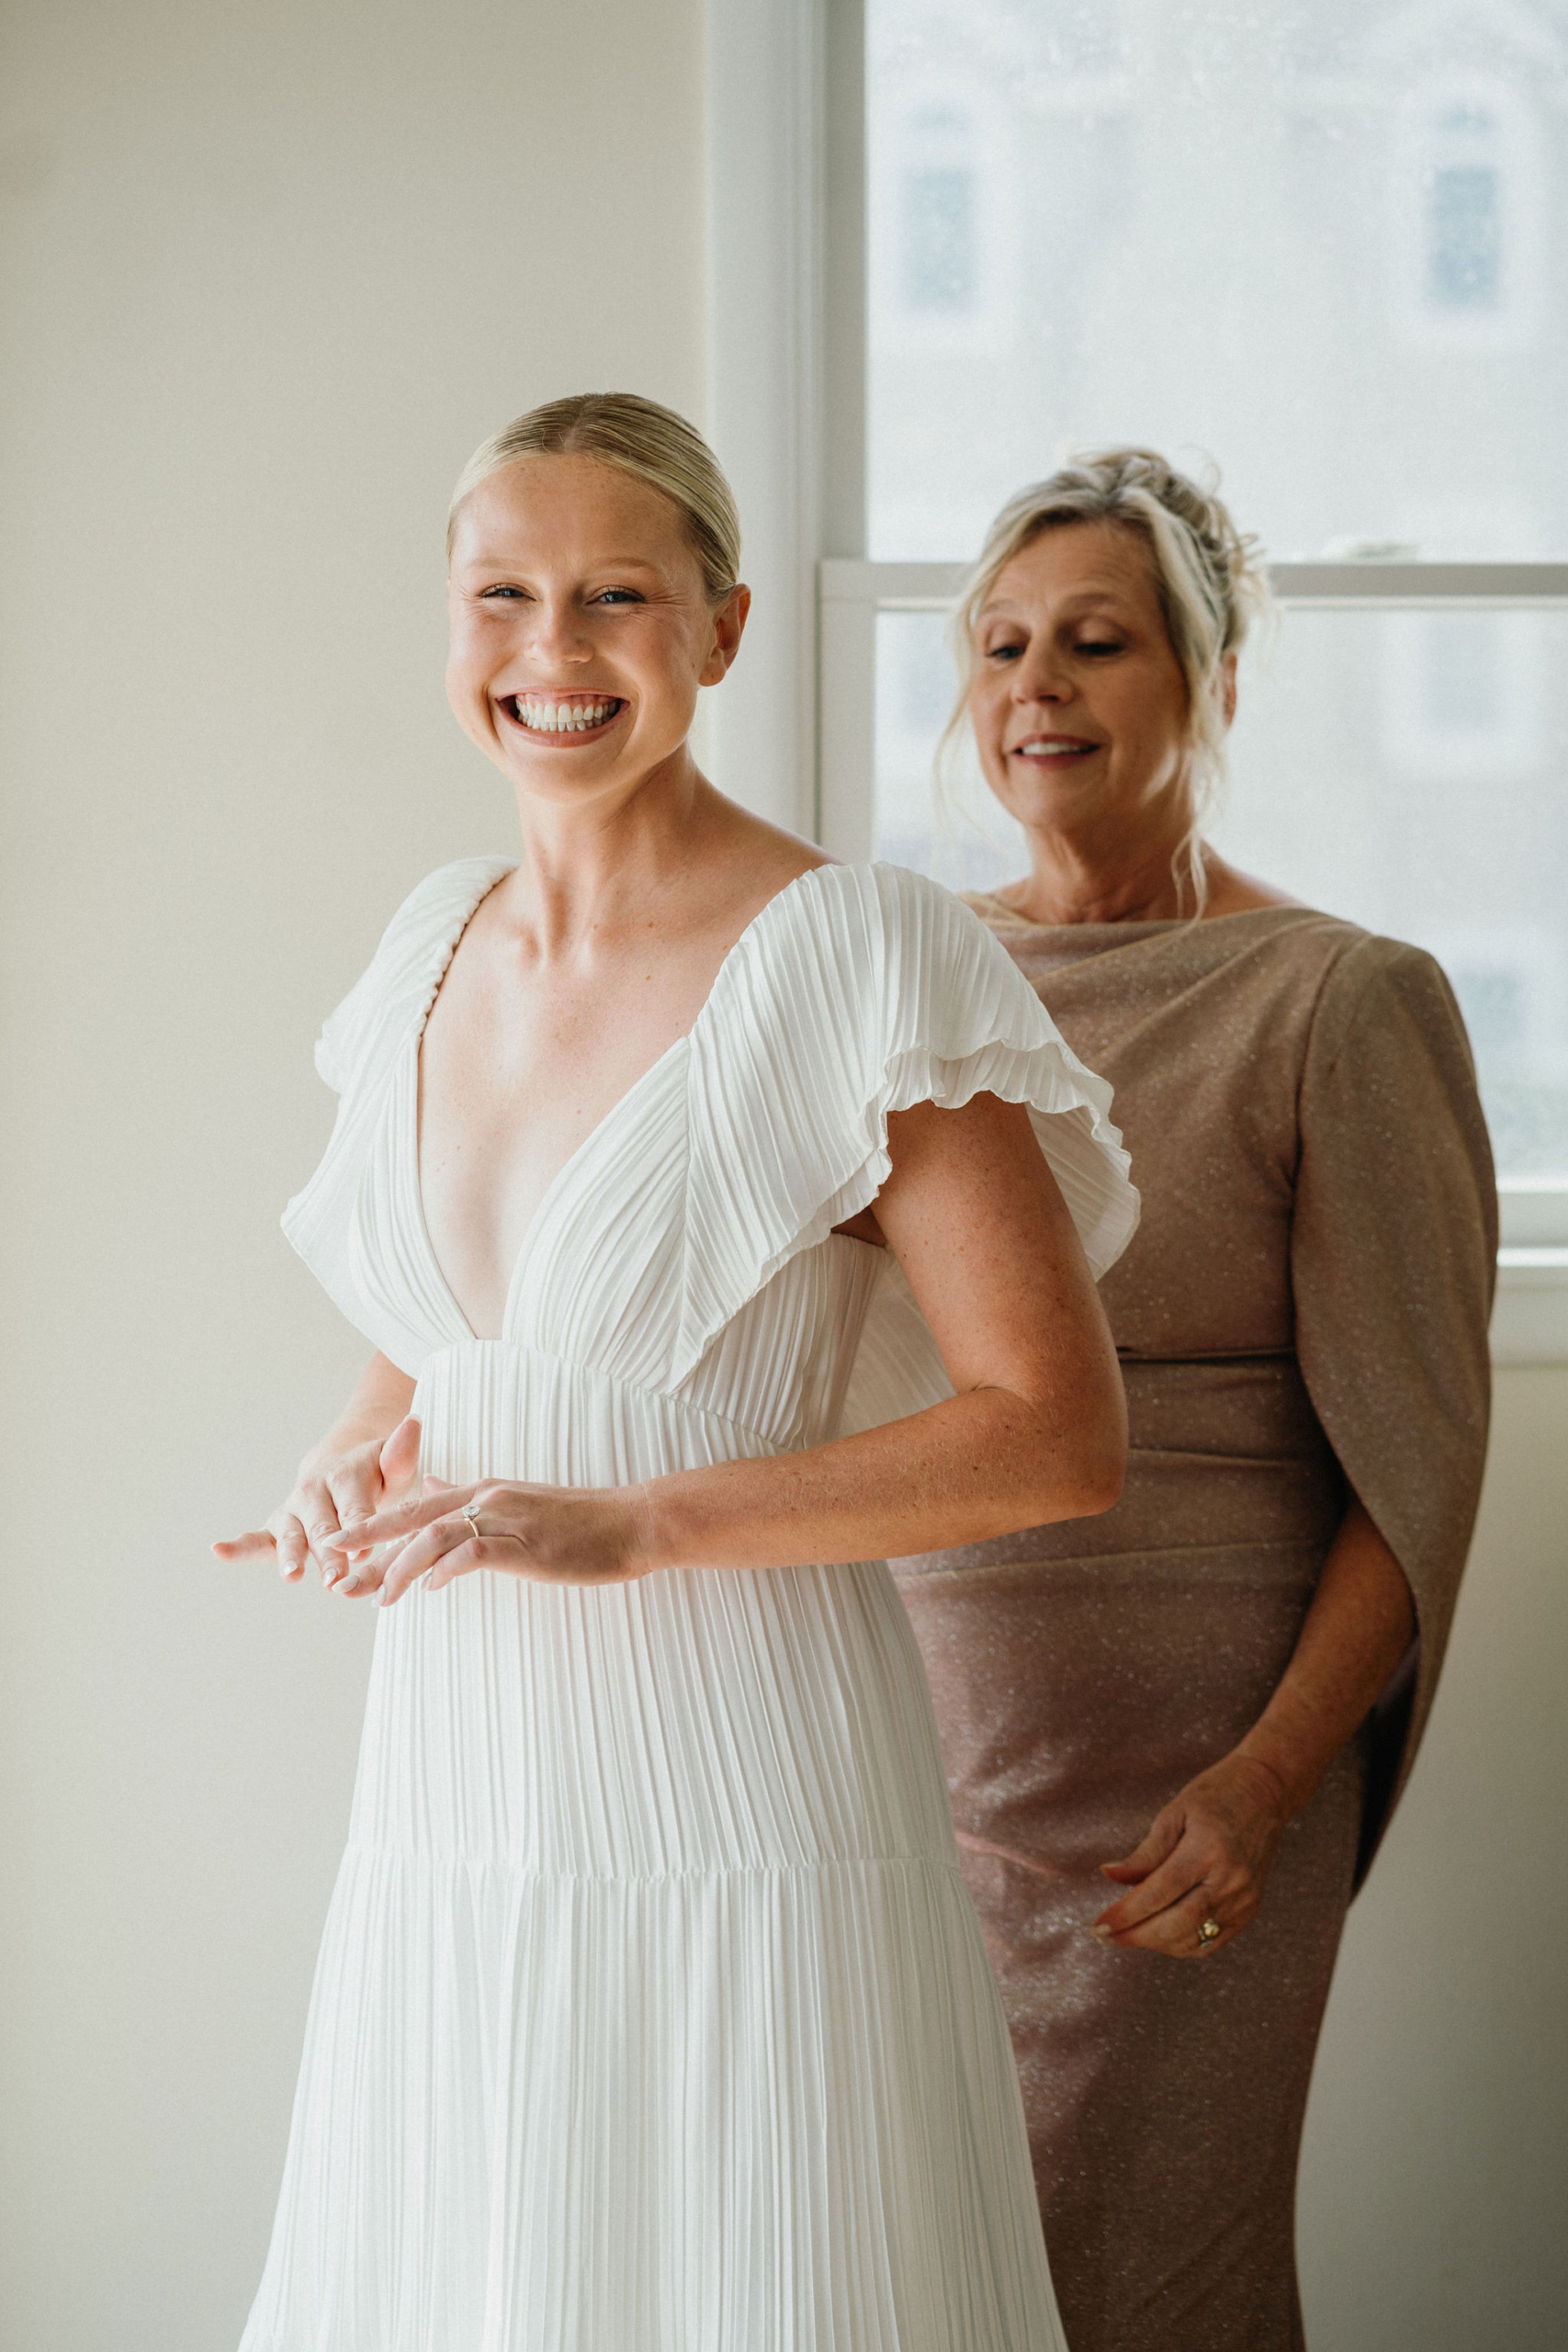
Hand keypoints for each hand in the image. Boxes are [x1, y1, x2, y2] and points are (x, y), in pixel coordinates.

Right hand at [212, 1415, 422, 1591]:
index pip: (355, 1507)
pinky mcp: (277, 1526)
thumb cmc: (376, 1473)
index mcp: (346, 1476)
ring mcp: (293, 1510)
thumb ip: (400, 1453)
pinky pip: (258, 1538)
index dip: (360, 1528)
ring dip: (292, 1555)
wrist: (343, 1463)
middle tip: (335, 1577)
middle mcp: (314, 1491)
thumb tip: (412, 1424)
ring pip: (291, 1535)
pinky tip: (219, 1550)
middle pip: (324, 1526)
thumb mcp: (394, 1463)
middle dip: (329, 1552)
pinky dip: (238, 1546)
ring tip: (292, 1575)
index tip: (365, 1550)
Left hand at [322, 1476, 651, 1605]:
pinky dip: (450, 1567)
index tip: (339, 1548)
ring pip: (437, 1535)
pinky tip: (433, 1587)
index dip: (375, 1529)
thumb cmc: (582, 1523)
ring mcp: (508, 1519)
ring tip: (377, 1597)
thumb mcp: (521, 1503)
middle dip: (370, 1549)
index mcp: (485, 1491)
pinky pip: (477, 1551)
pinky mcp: (528, 1544)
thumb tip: (434, 1483)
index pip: (417, 1507)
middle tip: (334, 1575)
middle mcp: (489, 1498)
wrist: (632, 1521)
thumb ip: (474, 1497)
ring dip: (401, 1566)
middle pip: (414, 1521)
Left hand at [1090, 1752, 1292, 1959]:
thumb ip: (1145, 1852)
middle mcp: (1230, 1881)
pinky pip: (1212, 1942)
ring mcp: (1244, 1900)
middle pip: (1178, 1925)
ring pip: (1194, 1940)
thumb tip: (1109, 1875)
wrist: (1265, 1793)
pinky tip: (1159, 1934)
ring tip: (1128, 1932)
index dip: (1127, 1914)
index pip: (1160, 1893)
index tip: (1098, 1926)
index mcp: (1208, 1851)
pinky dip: (1182, 1945)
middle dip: (1137, 1936)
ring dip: (1157, 1943)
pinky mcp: (1251, 1911)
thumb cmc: (1215, 1796)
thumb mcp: (1174, 1813)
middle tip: (1104, 1936)